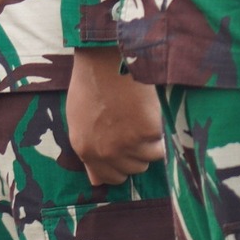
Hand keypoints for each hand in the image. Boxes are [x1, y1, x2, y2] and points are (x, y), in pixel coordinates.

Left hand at [67, 47, 165, 185]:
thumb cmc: (92, 83)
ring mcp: (126, 145)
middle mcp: (105, 152)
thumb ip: (89, 149)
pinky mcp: (146, 133)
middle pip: (133, 169)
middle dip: (137, 153)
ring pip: (149, 158)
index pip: (109, 178)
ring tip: (142, 117)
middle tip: (135, 127)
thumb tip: (96, 179)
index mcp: (85, 149)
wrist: (106, 60)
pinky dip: (161, 131)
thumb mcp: (79, 119)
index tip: (128, 153)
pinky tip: (151, 113)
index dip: (121, 166)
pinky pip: (161, 143)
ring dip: (151, 142)